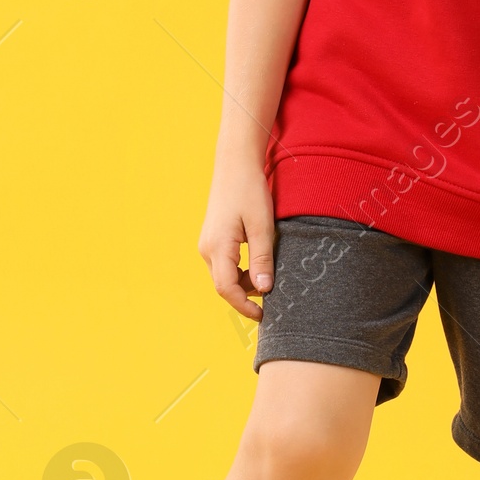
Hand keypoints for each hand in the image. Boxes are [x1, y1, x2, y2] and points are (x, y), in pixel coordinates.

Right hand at [199, 158, 275, 316]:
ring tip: (269, 278)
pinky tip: (258, 265)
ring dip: (245, 283)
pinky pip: (224, 265)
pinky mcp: (213, 240)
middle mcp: (207, 249)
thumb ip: (262, 259)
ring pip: (224, 276)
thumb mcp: (262, 226)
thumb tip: (264, 290)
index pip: (226, 289)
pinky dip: (241, 272)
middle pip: (224, 285)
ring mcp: (207, 244)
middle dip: (246, 296)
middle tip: (273, 298)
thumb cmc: (250, 191)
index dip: (244, 306)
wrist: (235, 164)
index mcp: (217, 247)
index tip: (263, 315)